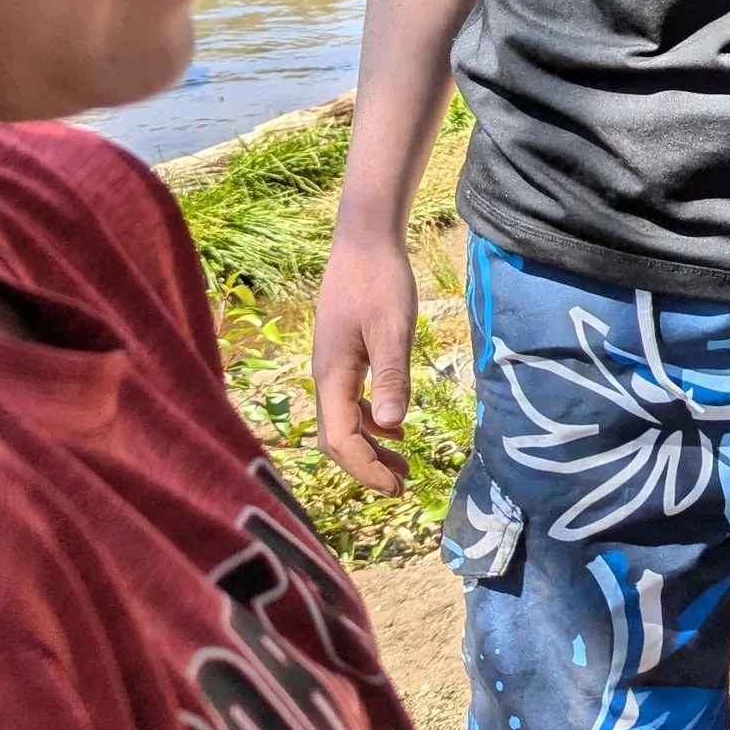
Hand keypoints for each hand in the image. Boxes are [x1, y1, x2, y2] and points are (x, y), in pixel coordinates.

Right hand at [312, 225, 419, 492]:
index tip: (396, 487)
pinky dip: (371, 422)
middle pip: (336, 438)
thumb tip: (392, 424)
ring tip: (404, 465)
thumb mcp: (393, 329)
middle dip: (365, 466)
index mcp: (332, 375)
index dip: (365, 468)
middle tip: (401, 486)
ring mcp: (332, 367)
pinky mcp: (343, 356)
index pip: (340, 439)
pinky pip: (350, 402)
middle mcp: (325, 376)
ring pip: (343, 422)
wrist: (364, 242)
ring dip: (370, 447)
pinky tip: (396, 428)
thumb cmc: (380, 282)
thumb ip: (392, 375)